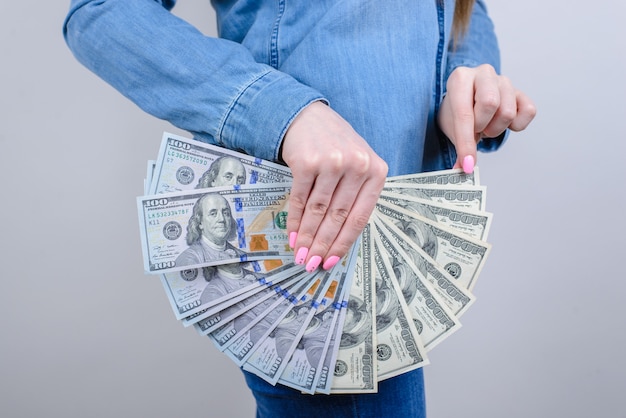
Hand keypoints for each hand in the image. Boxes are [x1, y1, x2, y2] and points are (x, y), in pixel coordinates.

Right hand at [281, 101, 387, 271]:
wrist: (308, 117)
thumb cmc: (335, 146)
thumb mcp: (356, 165)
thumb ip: (354, 196)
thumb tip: (338, 239)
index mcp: (376, 171)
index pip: (360, 217)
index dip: (344, 243)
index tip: (331, 262)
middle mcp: (358, 165)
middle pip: (338, 217)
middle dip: (323, 245)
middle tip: (312, 264)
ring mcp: (333, 162)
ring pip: (319, 211)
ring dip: (307, 237)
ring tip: (300, 254)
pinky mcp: (308, 161)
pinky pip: (301, 199)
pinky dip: (295, 220)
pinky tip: (292, 234)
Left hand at [438, 64, 536, 171]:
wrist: (467, 100)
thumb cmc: (457, 111)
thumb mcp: (451, 126)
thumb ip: (458, 147)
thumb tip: (464, 168)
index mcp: (460, 78)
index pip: (464, 112)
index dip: (466, 141)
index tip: (468, 163)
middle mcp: (483, 73)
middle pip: (490, 104)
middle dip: (482, 126)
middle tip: (476, 130)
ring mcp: (504, 80)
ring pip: (507, 112)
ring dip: (495, 128)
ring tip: (486, 124)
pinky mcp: (521, 91)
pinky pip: (528, 111)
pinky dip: (516, 125)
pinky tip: (502, 122)